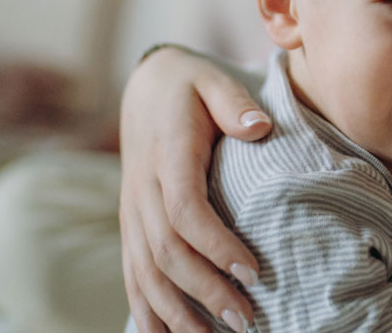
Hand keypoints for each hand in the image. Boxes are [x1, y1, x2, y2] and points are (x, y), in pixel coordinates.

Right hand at [119, 46, 271, 332]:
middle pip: (167, 252)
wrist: (146, 86)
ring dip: (177, 311)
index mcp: (165, 156)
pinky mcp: (131, 224)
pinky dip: (147, 309)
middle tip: (248, 318)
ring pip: (145, 272)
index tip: (253, 270)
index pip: (185, 211)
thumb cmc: (191, 85)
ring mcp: (132, 211)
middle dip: (205, 291)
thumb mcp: (213, 81)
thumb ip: (235, 103)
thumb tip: (259, 127)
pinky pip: (132, 273)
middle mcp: (142, 190)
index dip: (215, 244)